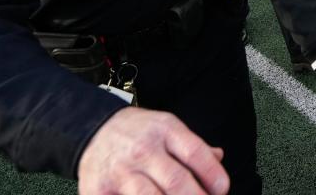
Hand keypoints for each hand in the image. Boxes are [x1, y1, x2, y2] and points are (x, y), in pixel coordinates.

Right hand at [77, 107, 228, 194]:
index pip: (195, 153)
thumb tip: (218, 157)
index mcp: (165, 130)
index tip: (221, 190)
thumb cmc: (139, 133)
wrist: (93, 129)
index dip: (213, 175)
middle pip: (177, 181)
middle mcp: (143, 149)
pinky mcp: (100, 190)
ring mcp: (120, 171)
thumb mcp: (168, 127)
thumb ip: (193, 146)